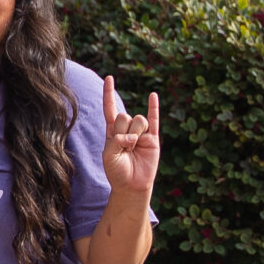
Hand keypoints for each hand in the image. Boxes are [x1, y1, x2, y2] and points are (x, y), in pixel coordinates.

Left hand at [100, 77, 162, 198]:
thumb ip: (116, 140)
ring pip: (138, 120)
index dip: (109, 94)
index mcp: (112, 131)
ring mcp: (141, 133)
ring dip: (135, 133)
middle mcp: (127, 129)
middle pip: (125, 116)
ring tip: (133, 147)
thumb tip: (132, 134)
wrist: (132, 185)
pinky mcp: (153, 139)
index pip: (110, 108)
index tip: (109, 78)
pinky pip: (154, 120)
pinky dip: (154, 107)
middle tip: (124, 146)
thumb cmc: (117, 171)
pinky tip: (153, 96)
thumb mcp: (109, 155)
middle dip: (123, 130)